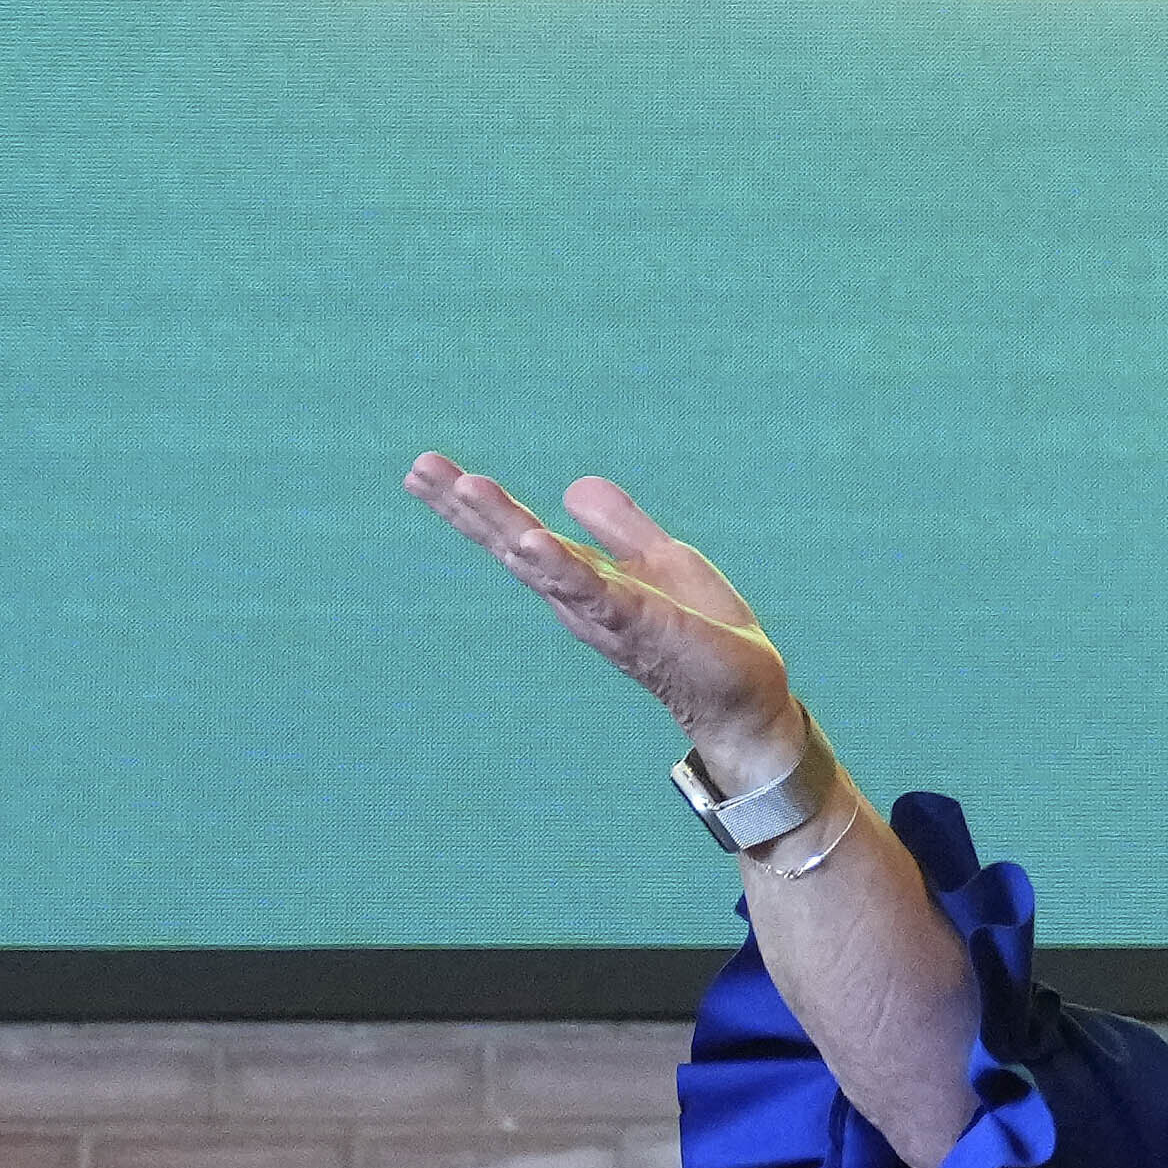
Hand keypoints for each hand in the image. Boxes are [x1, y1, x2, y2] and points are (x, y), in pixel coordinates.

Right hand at [403, 455, 812, 789]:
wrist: (748, 698)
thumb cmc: (701, 634)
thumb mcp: (659, 560)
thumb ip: (618, 528)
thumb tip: (572, 488)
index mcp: (581, 581)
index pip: (516, 535)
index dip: (472, 505)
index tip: (423, 469)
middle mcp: (580, 600)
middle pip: (513, 546)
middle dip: (466, 509)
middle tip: (419, 469)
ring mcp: (607, 614)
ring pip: (544, 564)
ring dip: (504, 526)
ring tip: (466, 487)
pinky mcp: (643, 625)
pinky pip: (597, 593)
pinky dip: (563, 568)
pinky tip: (533, 540)